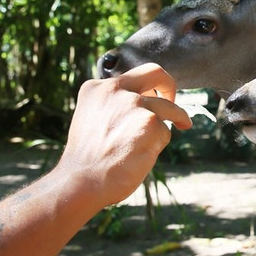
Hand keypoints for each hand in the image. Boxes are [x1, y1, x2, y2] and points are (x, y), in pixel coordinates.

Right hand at [54, 63, 192, 208]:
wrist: (81, 181)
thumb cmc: (88, 159)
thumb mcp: (93, 118)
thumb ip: (115, 106)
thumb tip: (146, 103)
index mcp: (98, 88)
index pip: (134, 76)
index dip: (148, 87)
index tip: (154, 96)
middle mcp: (117, 90)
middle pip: (157, 73)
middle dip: (170, 86)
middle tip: (174, 100)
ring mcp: (135, 105)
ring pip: (168, 109)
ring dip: (169, 124)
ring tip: (160, 140)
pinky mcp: (151, 124)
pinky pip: (166, 133)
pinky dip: (158, 146)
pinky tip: (140, 157)